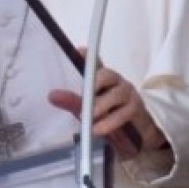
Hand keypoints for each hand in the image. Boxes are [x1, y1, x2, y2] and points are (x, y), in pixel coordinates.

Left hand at [47, 55, 166, 158]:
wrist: (134, 136)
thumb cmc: (108, 117)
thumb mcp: (87, 110)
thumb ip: (72, 102)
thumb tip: (52, 96)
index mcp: (102, 79)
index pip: (95, 64)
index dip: (88, 57)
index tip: (79, 51)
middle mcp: (115, 82)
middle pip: (107, 74)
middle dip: (95, 82)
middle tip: (84, 97)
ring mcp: (127, 94)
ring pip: (117, 93)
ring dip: (101, 105)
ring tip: (89, 117)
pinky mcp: (136, 109)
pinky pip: (124, 112)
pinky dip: (111, 121)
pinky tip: (99, 129)